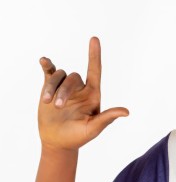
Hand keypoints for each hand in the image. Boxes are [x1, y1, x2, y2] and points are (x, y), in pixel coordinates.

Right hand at [38, 36, 128, 150]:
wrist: (58, 142)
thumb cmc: (78, 137)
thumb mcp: (94, 128)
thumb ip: (107, 118)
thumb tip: (126, 112)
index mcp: (92, 95)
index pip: (95, 70)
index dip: (95, 55)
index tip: (94, 39)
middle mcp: (79, 88)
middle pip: (73, 78)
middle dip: (64, 91)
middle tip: (58, 107)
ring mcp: (64, 87)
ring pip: (59, 75)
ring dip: (52, 86)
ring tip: (46, 102)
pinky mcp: (50, 88)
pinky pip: (49, 73)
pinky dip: (46, 66)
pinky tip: (43, 61)